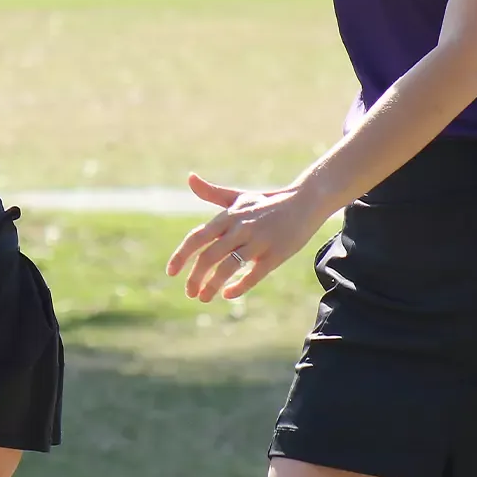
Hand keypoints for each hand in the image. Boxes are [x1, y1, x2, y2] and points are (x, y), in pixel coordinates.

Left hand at [165, 174, 328, 301]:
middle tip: (189, 292)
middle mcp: (240, 228)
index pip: (197, 237)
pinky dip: (239, 287)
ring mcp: (258, 241)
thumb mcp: (239, 197)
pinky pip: (254, 275)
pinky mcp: (276, 254)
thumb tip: (189, 178)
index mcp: (228, 216)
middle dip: (195, 277)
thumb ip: (212, 192)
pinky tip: (228, 295)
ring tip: (203, 298)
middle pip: (209, 256)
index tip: (171, 272)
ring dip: (212, 286)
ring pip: (228, 267)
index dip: (181, 255)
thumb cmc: (268, 202)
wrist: (305, 201)